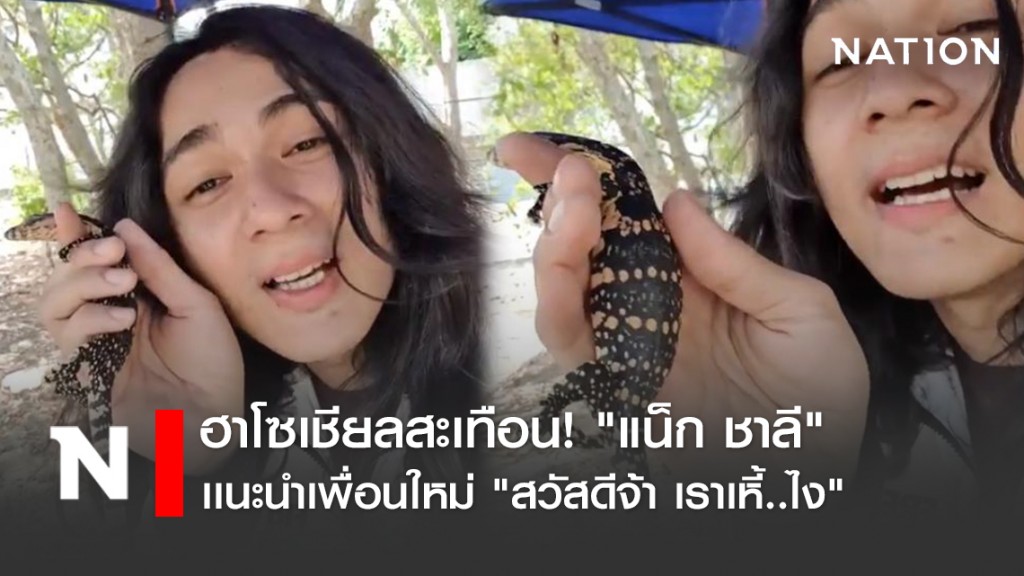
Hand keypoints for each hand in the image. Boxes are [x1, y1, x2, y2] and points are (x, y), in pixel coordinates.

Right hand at [38, 202, 243, 474]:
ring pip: (55, 303)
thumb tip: (125, 227)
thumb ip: (160, 268)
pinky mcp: (86, 369)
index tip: (67, 211)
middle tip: (116, 252)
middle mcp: (107, 315)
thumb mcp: (197, 304)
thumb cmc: (213, 362)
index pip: (94, 261)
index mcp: (134, 296)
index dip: (75, 237)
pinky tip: (122, 318)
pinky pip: (67, 336)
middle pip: (66, 277)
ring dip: (83, 283)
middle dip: (84, 255)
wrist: (214, 416)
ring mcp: (93, 343)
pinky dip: (89, 318)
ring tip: (121, 282)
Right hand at [492, 132, 869, 478]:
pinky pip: (572, 341)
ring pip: (564, 288)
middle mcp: (649, 305)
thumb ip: (736, 262)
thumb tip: (675, 201)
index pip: (628, 217)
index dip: (586, 180)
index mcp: (691, 276)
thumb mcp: (800, 312)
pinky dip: (559, 301)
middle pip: (583, 244)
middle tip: (567, 167)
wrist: (816, 471)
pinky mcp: (618, 384)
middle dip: (561, 197)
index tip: (544, 147)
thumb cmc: (820, 396)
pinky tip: (571, 264)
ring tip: (576, 208)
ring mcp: (629, 343)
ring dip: (558, 242)